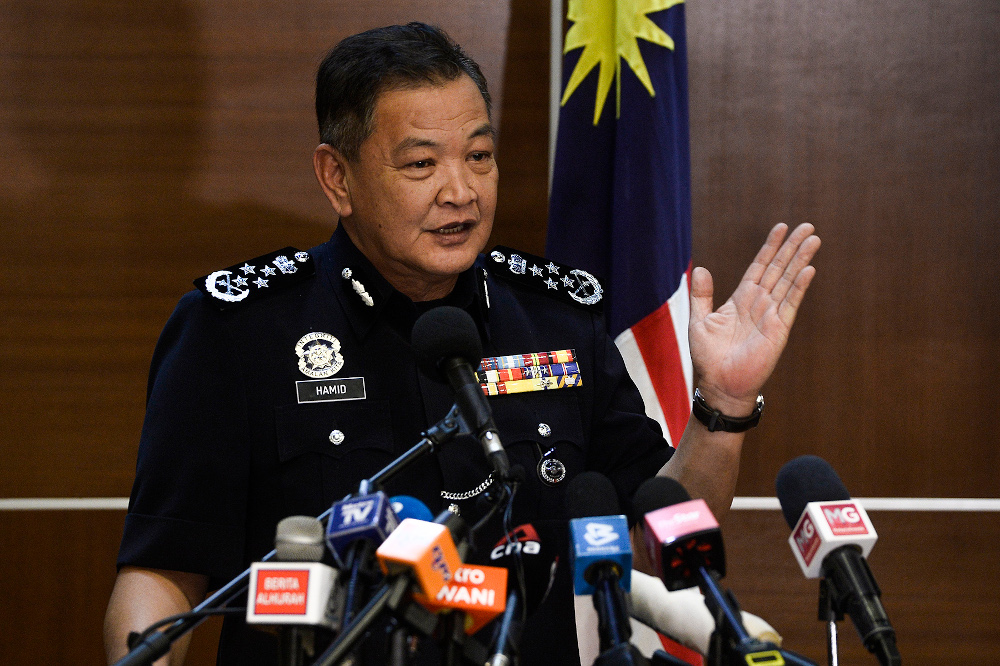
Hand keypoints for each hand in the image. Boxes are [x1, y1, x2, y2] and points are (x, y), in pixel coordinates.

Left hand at [688, 223, 819, 414]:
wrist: (720, 384)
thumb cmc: (709, 357)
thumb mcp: (700, 321)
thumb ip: (702, 295)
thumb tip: (701, 269)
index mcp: (740, 299)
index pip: (759, 266)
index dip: (770, 247)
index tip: (781, 227)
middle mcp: (758, 303)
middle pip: (778, 268)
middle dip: (791, 247)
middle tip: (807, 226)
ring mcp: (771, 315)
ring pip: (788, 280)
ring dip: (800, 260)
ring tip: (814, 239)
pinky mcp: (778, 329)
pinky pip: (790, 303)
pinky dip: (799, 286)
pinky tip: (808, 269)